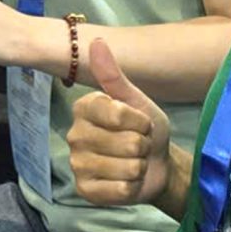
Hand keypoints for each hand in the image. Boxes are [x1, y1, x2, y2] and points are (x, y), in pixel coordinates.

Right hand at [67, 40, 172, 206]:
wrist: (156, 165)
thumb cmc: (145, 130)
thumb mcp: (137, 101)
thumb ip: (114, 76)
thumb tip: (96, 41)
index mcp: (84, 108)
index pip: (117, 113)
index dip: (139, 122)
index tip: (140, 123)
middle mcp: (74, 134)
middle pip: (126, 143)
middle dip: (141, 146)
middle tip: (137, 146)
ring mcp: (77, 163)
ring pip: (126, 167)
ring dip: (139, 167)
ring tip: (134, 163)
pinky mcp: (84, 190)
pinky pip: (119, 190)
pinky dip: (131, 187)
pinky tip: (126, 182)